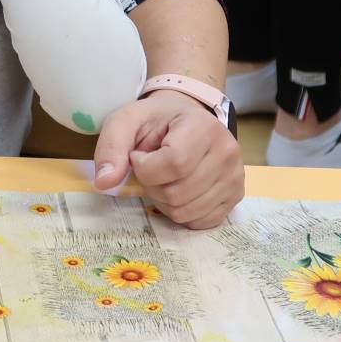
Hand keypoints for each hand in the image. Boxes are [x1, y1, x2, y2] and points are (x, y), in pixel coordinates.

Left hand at [92, 90, 243, 228]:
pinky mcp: (236, 197)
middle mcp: (227, 152)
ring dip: (164, 200)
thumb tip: (104, 182)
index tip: (139, 156)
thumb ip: (111, 146)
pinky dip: (181, 212)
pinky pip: (200, 222)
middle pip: (178, 193)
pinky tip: (179, 189)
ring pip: (187, 212)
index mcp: (203, 127)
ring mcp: (235, 177)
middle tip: (151, 168)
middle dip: (153, 186)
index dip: (146, 168)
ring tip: (165, 177)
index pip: (175, 164)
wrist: (187, 119)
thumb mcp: (127, 120)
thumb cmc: (156, 120)